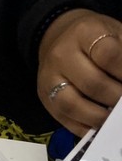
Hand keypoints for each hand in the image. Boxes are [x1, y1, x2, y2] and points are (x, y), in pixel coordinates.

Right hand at [38, 9, 121, 134]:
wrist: (58, 37)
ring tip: (115, 117)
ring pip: (73, 105)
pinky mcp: (45, 99)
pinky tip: (101, 125)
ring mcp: (49, 80)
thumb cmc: (94, 37)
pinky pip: (65, 119)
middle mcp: (61, 56)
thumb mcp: (115, 33)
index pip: (107, 55)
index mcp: (84, 32)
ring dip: (100, 116)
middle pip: (92, 83)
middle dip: (116, 98)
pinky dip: (86, 127)